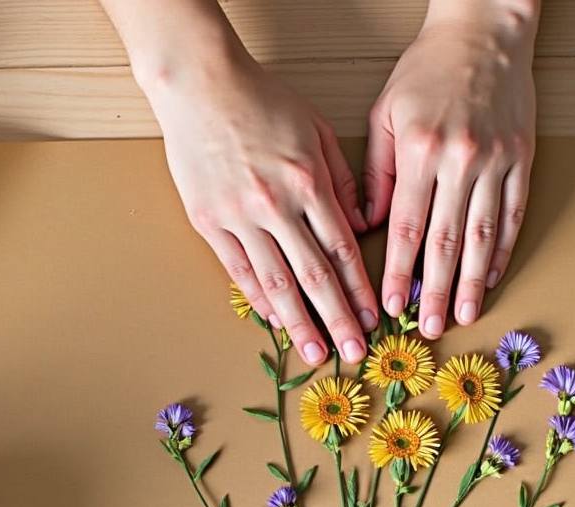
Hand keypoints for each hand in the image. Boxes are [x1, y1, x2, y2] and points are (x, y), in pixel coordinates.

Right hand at [148, 50, 378, 365]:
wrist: (200, 84)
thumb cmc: (261, 99)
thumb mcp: (317, 129)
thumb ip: (343, 178)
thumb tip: (361, 223)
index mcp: (309, 182)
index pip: (342, 250)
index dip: (360, 291)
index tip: (374, 319)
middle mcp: (277, 205)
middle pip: (314, 276)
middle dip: (338, 320)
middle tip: (354, 353)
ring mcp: (240, 216)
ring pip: (277, 282)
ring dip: (300, 323)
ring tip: (316, 353)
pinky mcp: (209, 221)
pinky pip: (239, 270)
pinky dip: (260, 299)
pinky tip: (276, 321)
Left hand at [363, 5, 537, 339]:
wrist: (484, 32)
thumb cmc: (429, 69)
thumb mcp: (386, 114)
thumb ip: (377, 173)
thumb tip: (368, 225)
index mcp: (421, 150)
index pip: (406, 226)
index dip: (399, 272)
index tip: (392, 305)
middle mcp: (460, 159)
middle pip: (445, 241)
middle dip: (436, 291)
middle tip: (429, 327)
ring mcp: (496, 161)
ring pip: (482, 235)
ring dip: (472, 282)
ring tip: (464, 315)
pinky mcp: (522, 159)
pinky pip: (512, 215)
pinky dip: (502, 250)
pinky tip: (492, 277)